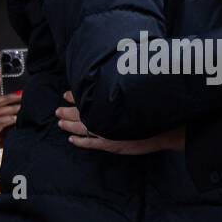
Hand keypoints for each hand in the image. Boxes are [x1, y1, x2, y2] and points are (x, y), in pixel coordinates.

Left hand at [56, 91, 183, 154]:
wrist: (164, 129)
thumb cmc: (151, 109)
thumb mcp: (135, 95)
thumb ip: (122, 89)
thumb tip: (111, 77)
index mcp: (109, 103)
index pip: (87, 97)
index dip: (75, 96)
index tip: (66, 94)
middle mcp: (106, 116)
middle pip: (81, 112)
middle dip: (68, 110)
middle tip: (57, 110)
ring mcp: (107, 131)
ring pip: (82, 127)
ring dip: (69, 124)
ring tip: (60, 122)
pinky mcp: (110, 144)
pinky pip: (90, 143)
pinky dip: (79, 141)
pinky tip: (72, 140)